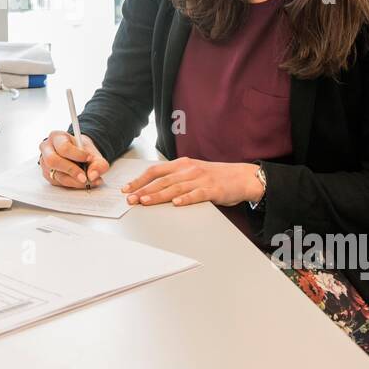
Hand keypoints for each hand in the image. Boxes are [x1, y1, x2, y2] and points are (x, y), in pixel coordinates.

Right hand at [39, 131, 109, 188]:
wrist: (79, 154)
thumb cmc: (83, 151)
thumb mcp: (94, 154)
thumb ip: (98, 164)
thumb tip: (93, 175)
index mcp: (57, 137)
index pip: (63, 147)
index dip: (77, 155)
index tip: (89, 159)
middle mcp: (47, 149)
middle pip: (53, 161)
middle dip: (71, 170)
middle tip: (85, 177)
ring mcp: (45, 163)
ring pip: (56, 175)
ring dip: (74, 181)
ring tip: (88, 181)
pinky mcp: (48, 175)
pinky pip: (58, 183)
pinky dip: (72, 185)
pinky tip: (81, 183)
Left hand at [122, 157, 262, 206]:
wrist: (242, 177)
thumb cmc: (215, 176)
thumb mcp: (192, 172)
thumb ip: (175, 177)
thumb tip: (152, 187)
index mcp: (182, 165)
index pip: (155, 171)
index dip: (140, 179)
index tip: (127, 188)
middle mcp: (189, 170)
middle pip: (162, 180)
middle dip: (143, 190)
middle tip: (130, 199)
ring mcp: (201, 179)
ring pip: (175, 187)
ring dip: (159, 195)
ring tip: (146, 201)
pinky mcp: (213, 190)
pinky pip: (197, 194)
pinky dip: (186, 199)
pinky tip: (176, 203)